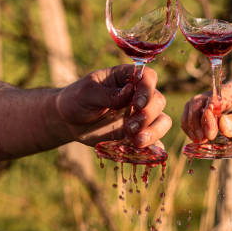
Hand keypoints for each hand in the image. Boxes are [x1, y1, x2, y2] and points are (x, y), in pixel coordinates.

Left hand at [55, 64, 171, 147]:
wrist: (69, 121)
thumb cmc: (77, 100)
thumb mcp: (87, 93)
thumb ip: (108, 94)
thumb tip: (129, 91)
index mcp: (126, 77)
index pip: (148, 77)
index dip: (147, 89)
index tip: (137, 104)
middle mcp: (138, 95)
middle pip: (158, 100)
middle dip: (148, 115)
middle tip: (130, 127)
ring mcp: (140, 115)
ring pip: (162, 120)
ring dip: (154, 131)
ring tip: (136, 141)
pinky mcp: (139, 134)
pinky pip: (155, 141)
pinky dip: (154, 147)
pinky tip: (144, 153)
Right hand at [181, 78, 231, 153]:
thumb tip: (221, 127)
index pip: (212, 98)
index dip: (206, 115)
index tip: (210, 134)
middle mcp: (229, 98)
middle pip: (198, 104)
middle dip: (194, 121)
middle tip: (201, 140)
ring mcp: (227, 114)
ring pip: (198, 117)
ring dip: (194, 129)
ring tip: (200, 145)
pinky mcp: (228, 129)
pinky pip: (208, 132)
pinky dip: (202, 139)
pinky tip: (206, 149)